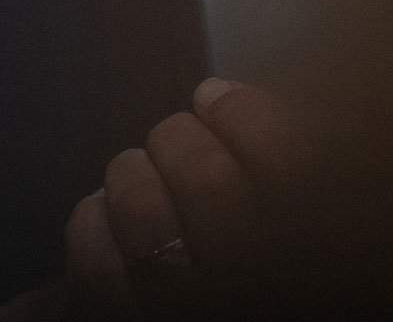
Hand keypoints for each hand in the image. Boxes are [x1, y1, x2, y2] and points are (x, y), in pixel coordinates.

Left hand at [62, 78, 321, 311]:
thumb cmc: (232, 247)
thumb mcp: (280, 208)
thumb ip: (266, 159)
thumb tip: (218, 92)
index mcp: (300, 244)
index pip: (286, 164)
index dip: (242, 114)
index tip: (211, 96)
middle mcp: (250, 282)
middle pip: (207, 181)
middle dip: (176, 139)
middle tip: (174, 142)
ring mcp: (186, 305)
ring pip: (144, 211)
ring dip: (130, 176)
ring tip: (139, 179)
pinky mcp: (126, 317)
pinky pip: (95, 257)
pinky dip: (92, 224)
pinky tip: (108, 223)